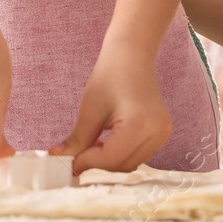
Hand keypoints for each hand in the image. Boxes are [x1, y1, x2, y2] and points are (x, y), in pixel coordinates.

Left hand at [49, 45, 170, 173]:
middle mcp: (157, 131)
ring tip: (92, 148)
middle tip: (78, 157)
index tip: (70, 162)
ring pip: (131, 164)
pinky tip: (106, 144)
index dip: (87, 163)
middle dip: (98, 166)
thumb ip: (77, 140)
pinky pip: (138, 155)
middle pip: (122, 166)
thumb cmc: (110, 75)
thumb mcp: (89, 110)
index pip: (111, 159)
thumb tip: (58, 159)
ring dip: (109, 163)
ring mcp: (163, 132)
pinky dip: (120, 156)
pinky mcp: (162, 133)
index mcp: (140, 123)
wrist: (131, 55)